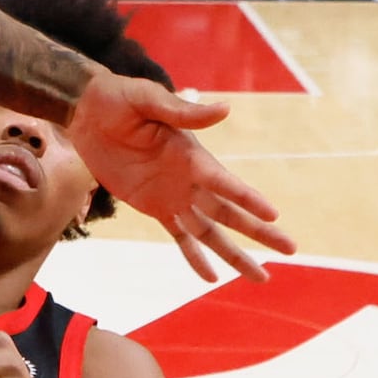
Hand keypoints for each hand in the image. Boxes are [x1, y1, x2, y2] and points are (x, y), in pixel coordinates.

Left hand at [64, 72, 289, 282]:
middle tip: (290, 249)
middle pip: (231, 214)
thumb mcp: (149, 100)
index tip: (273, 215)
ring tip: (261, 277)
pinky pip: (180, 237)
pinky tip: (212, 278)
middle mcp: (191, 180)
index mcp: (193, 155)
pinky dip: (195, 257)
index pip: (226, 184)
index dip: (249, 200)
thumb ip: (184, 112)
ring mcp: (175, 196)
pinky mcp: (155, 207)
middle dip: (260, 232)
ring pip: (212, 233)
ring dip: (235, 254)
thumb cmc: (120, 99)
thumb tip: (225, 109)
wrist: (88, 113)